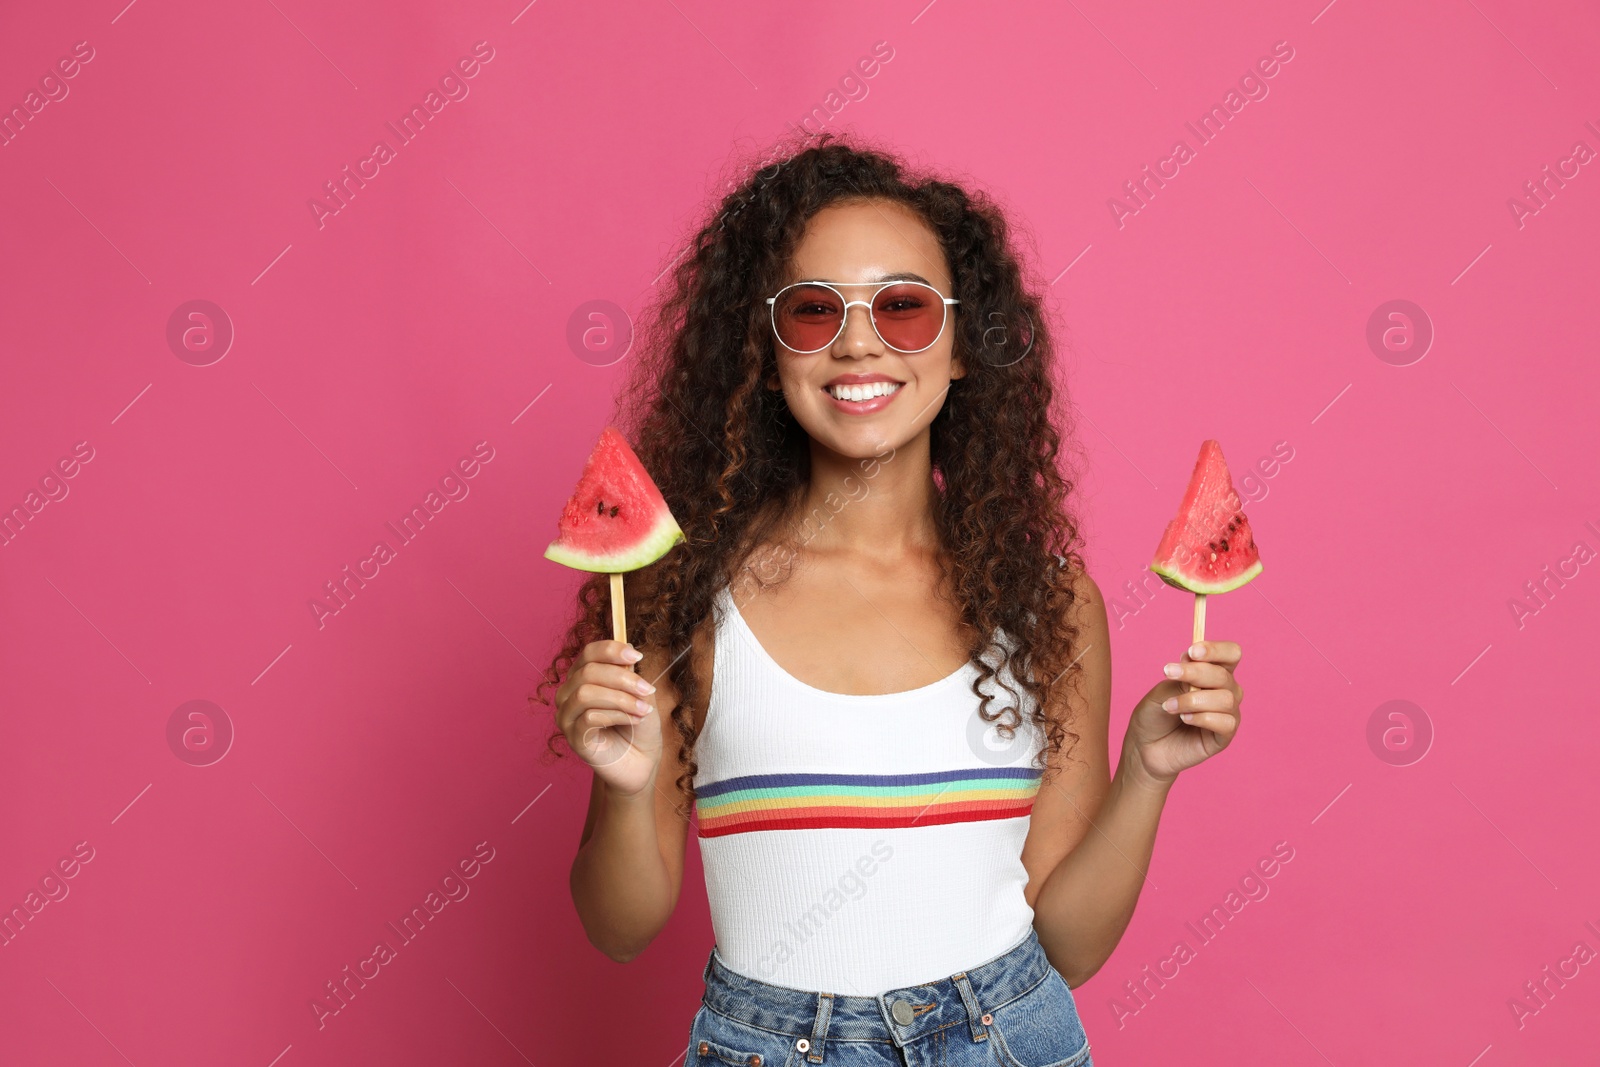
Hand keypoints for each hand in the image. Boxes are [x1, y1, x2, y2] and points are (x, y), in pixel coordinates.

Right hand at [555, 639, 662, 797]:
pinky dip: (616, 715)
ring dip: (620, 699)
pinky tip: (632, 720)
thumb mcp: (640, 694)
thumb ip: (630, 674)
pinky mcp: (573, 738)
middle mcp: (569, 694)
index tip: (638, 656)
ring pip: (585, 693)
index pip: (588, 653)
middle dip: (622, 678)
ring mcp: (567, 717)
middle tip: (648, 690)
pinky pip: (589, 717)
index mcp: (583, 677)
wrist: (642, 761)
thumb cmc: (638, 725)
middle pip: (587, 672)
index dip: (612, 650)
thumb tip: (627, 652)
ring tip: (643, 709)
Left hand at [1124, 640, 1242, 787]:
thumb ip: (1182, 677)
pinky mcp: (1224, 737)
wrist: (1144, 746)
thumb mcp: (1163, 689)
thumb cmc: (1155, 714)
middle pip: (1224, 675)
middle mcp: (1226, 691)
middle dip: (1194, 672)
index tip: (1192, 651)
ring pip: (1225, 698)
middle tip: (1167, 673)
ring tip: (1170, 706)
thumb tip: (1195, 663)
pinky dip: (1201, 718)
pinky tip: (1184, 719)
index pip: (1231, 654)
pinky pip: (1225, 722)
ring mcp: (1228, 714)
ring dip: (1192, 699)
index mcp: (1213, 673)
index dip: (1216, 650)